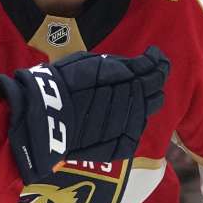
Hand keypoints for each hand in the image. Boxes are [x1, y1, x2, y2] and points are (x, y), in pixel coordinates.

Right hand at [0, 48, 169, 184]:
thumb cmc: (63, 82)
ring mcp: (130, 125)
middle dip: (151, 84)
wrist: (46, 115)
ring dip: (140, 104)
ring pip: (147, 112)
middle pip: (156, 92)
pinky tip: (113, 120)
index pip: (157, 69)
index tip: (153, 57)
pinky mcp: (122, 145)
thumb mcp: (92, 62)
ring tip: (119, 101)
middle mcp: (135, 101)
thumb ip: (120, 65)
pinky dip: (129, 125)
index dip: (157, 62)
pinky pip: (134, 133)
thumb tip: (143, 64)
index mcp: (130, 76)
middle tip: (136, 80)